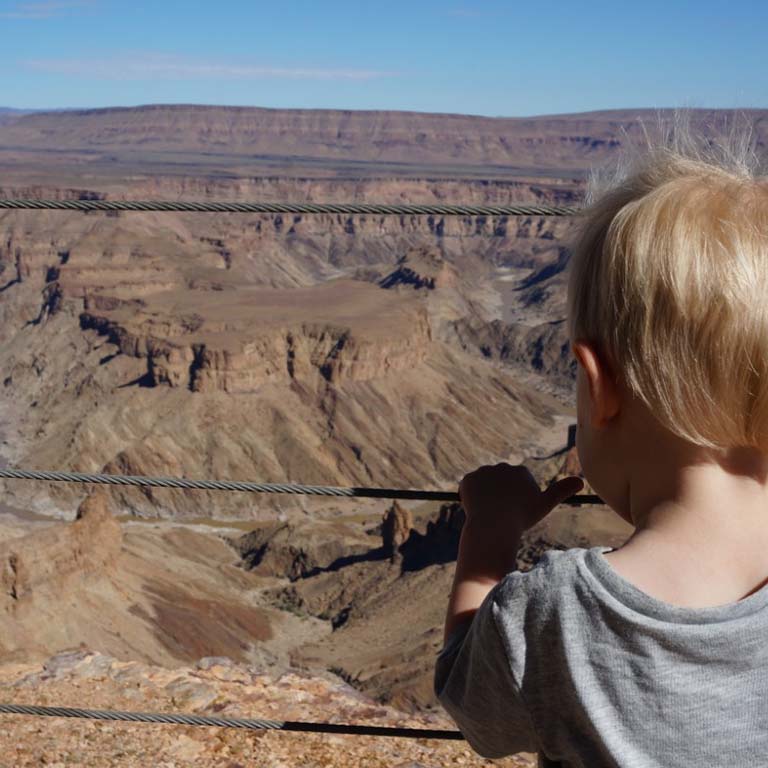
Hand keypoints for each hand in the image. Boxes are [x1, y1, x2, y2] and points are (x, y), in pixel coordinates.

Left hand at [458, 462, 583, 533]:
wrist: (494, 524)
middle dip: (500, 498)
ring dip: (485, 498)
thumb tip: (581, 481)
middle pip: (499, 486)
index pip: (516, 487)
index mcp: (520, 471)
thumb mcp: (545, 504)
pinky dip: (471, 499)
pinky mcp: (467, 479)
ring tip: (490, 512)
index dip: (515, 503)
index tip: (515, 512)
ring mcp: (483, 471)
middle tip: (501, 515)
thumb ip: (561, 491)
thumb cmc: (522, 516)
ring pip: (484, 488)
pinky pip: (469, 490)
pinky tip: (477, 508)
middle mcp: (501, 466)